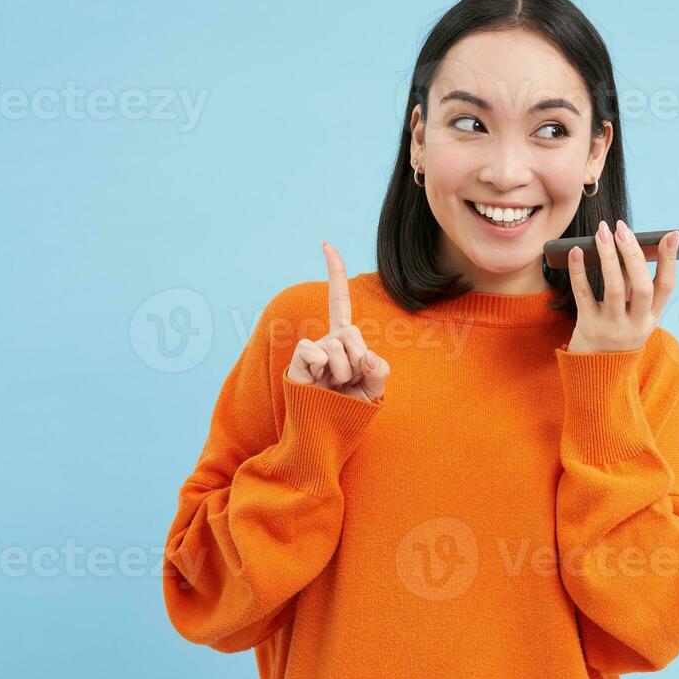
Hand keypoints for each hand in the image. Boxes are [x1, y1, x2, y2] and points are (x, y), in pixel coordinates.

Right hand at [285, 241, 389, 402]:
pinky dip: (321, 369)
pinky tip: (317, 383)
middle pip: (352, 333)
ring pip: (337, 345)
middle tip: (349, 382)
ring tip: (335, 387)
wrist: (327, 434)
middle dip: (358, 361)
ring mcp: (312, 349)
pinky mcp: (298, 360)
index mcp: (345, 341)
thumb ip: (380, 371)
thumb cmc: (350, 410)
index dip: (334, 273)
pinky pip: (314, 351)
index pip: (340, 301)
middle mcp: (326, 339)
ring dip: (344, 372)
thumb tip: (367, 355)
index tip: (325, 244)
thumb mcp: (375, 390)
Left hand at [565, 219, 678, 353]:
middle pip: (642, 286)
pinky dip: (579, 271)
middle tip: (622, 228)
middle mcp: (636, 324)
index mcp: (652, 317)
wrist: (597, 373)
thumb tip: (629, 245)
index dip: (670, 260)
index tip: (671, 234)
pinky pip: (583, 295)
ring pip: (614, 288)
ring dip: (608, 256)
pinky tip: (577, 252)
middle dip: (633, 254)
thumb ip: (635, 286)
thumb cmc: (617, 332)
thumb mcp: (635, 315)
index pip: (667, 286)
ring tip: (602, 232)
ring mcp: (612, 327)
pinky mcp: (588, 327)